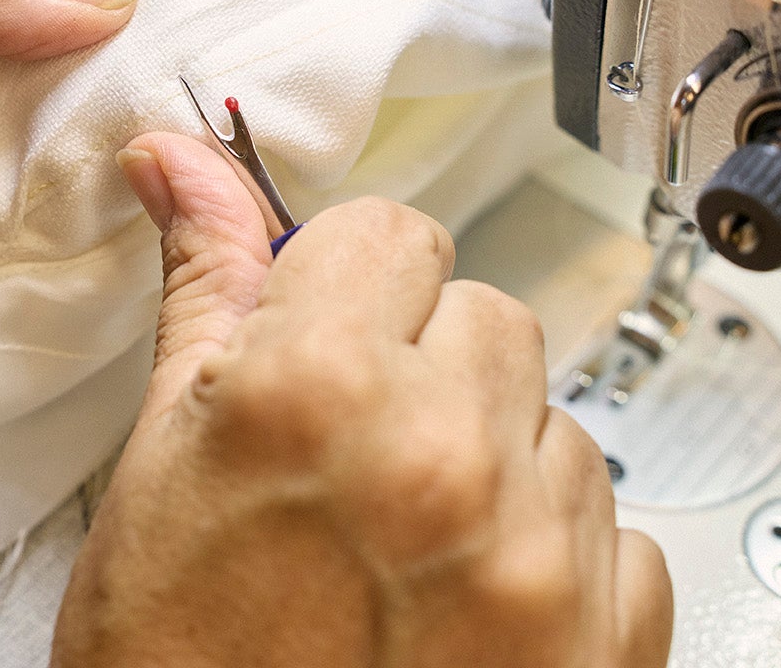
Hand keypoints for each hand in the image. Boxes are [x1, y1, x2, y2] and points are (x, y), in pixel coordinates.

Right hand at [51, 134, 672, 667]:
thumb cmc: (174, 665)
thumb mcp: (162, 463)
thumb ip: (203, 290)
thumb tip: (179, 164)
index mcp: (316, 387)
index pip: (392, 233)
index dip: (345, 290)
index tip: (321, 342)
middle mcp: (443, 456)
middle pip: (486, 314)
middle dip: (422, 366)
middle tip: (350, 462)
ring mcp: (538, 556)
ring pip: (557, 419)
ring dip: (493, 461)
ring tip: (403, 546)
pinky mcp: (606, 642)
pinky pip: (618, 531)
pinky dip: (556, 557)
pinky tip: (467, 604)